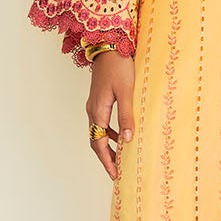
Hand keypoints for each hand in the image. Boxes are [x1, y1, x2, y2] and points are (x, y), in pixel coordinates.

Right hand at [86, 51, 135, 180]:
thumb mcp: (127, 91)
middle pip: (96, 140)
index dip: (107, 160)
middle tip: (118, 171)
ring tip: (121, 157)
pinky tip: (122, 135)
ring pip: (98, 132)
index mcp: (97, 110)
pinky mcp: (99, 98)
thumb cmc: (119, 66)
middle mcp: (92, 109)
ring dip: (108, 146)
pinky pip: (102, 122)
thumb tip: (127, 139)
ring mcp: (94, 104)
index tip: (115, 175)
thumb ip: (126, 115)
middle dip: (106, 157)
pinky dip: (110, 133)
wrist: (109, 45)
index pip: (99, 143)